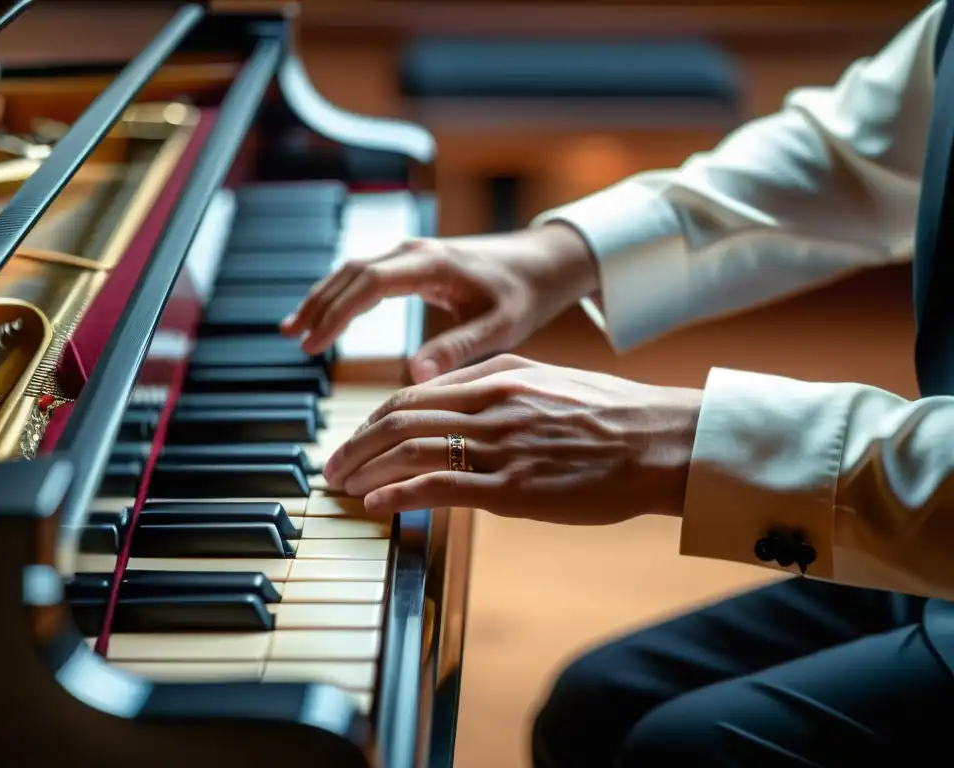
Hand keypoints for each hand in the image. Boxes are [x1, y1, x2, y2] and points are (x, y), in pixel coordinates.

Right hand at [281, 223, 598, 382]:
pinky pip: (365, 274)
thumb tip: (416, 376)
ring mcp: (411, 253)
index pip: (369, 284)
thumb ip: (457, 349)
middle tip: (293, 339)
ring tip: (293, 330)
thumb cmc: (523, 295)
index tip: (313, 343)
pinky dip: (340, 294)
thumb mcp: (499, 327)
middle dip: (318, 304)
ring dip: (323, 297)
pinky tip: (324, 316)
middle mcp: (415, 251)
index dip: (336, 313)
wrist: (540, 265)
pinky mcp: (412, 262)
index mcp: (432, 264)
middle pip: (351, 272)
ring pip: (353, 270)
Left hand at [322, 355, 702, 523]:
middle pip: (399, 419)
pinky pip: (441, 488)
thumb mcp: (550, 382)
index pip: (413, 394)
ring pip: (411, 450)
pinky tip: (377, 504)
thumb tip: (458, 405)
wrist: (663, 441)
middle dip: (355, 444)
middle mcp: (491, 404)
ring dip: (366, 468)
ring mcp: (501, 445)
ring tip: (343, 488)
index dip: (373, 419)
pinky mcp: (515, 488)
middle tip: (332, 467)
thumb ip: (500, 389)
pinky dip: (400, 494)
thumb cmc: (613, 415)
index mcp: (498, 376)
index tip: (356, 438)